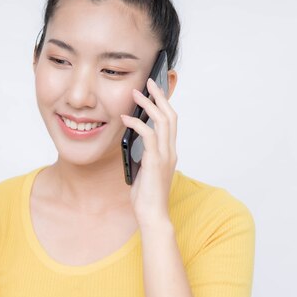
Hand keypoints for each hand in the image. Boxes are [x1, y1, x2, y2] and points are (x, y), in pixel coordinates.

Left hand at [121, 78, 177, 226]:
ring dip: (149, 105)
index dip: (164, 103)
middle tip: (148, 82)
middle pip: (170, 115)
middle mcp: (171, 151)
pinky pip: (149, 135)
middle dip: (160, 96)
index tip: (154, 90)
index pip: (171, 121)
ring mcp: (165, 156)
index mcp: (169, 152)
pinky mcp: (155, 162)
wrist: (153, 215)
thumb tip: (131, 138)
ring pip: (162, 121)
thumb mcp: (143, 169)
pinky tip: (125, 118)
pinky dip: (137, 124)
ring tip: (136, 94)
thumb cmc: (147, 196)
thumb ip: (142, 154)